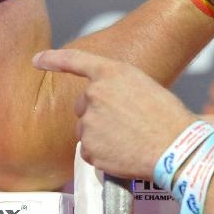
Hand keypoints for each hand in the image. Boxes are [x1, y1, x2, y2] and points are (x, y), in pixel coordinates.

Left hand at [32, 49, 197, 179]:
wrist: (176, 147)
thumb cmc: (168, 116)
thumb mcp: (144, 86)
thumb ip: (115, 88)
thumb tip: (99, 105)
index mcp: (111, 72)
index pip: (74, 60)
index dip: (53, 59)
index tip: (37, 60)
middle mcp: (94, 94)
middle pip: (82, 105)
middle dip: (97, 113)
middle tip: (126, 123)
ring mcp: (89, 122)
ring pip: (85, 129)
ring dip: (100, 135)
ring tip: (129, 138)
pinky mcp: (89, 149)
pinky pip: (89, 151)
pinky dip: (103, 154)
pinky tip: (124, 152)